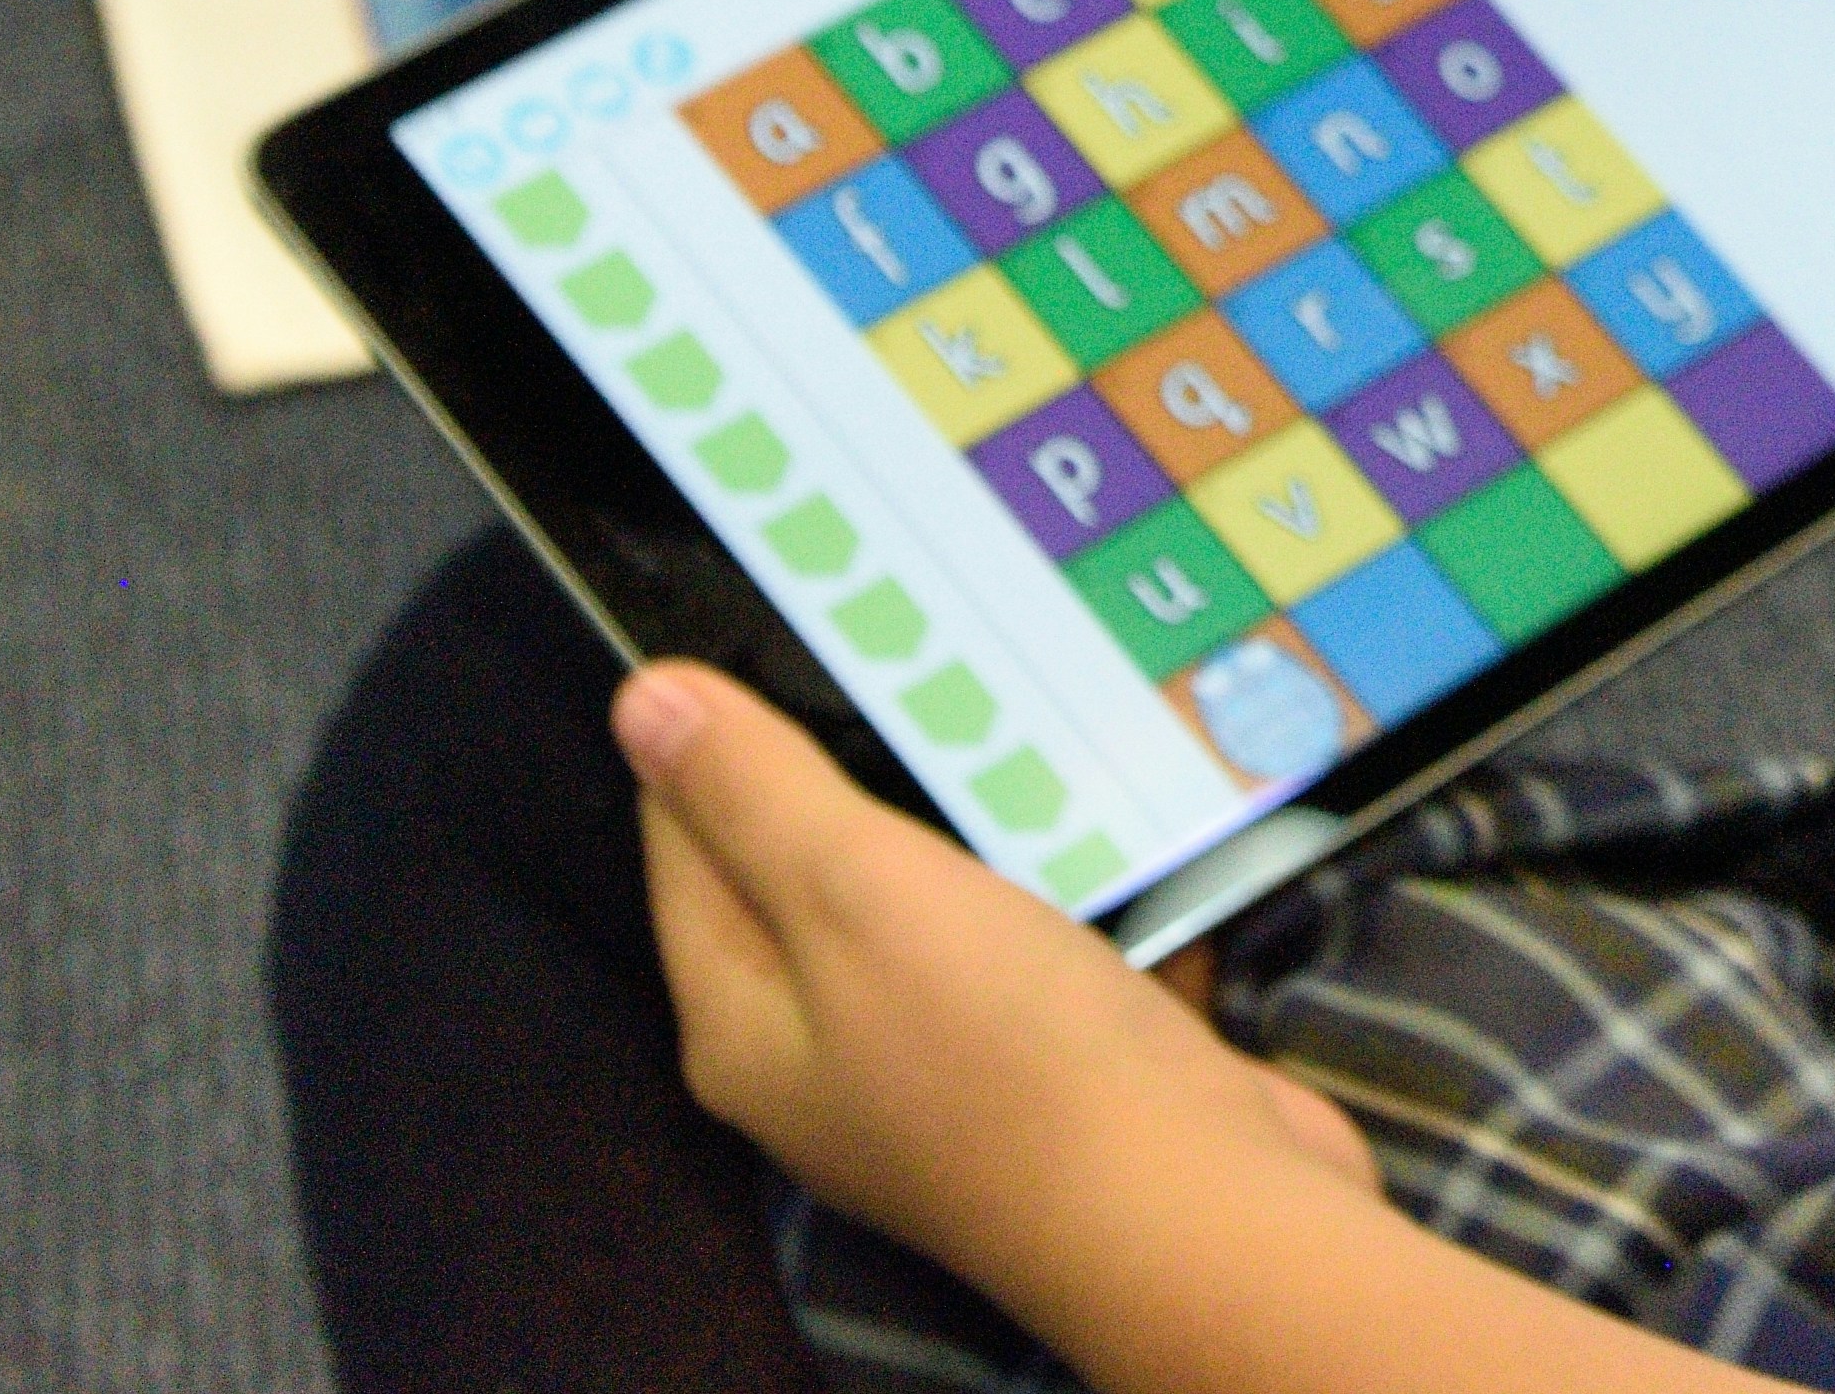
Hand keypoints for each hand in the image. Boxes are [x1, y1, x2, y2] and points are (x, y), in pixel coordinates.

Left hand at [622, 662, 1377, 1293]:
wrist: (1193, 1210)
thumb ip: (756, 794)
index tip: (781, 622)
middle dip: (840, 761)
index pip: (683, 839)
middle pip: (795, 870)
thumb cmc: (1010, 1061)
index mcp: (739, 1023)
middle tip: (894, 642)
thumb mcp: (859, 894)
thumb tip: (641, 703)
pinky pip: (1005, 936)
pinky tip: (1071, 812)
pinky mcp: (1032, 1062)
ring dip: (947, 815)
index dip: (719, 725)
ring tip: (986, 706)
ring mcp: (929, 1066)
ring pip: (911, 899)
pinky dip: (1028, 872)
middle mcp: (817, 1056)